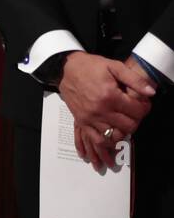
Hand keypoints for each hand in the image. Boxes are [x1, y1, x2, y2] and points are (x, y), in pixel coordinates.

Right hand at [58, 51, 153, 167]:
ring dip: (121, 137)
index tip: (143, 104)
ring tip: (122, 135)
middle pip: (128, 126)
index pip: (137, 111)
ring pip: (111, 137)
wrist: (66, 69)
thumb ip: (134, 80)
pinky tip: (104, 150)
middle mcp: (99, 110)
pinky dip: (100, 147)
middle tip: (134, 114)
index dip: (145, 108)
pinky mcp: (81, 121)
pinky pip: (93, 139)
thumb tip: (151, 93)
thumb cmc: (91, 67)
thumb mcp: (114, 67)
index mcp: (109, 96)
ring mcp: (89, 118)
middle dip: (135, 122)